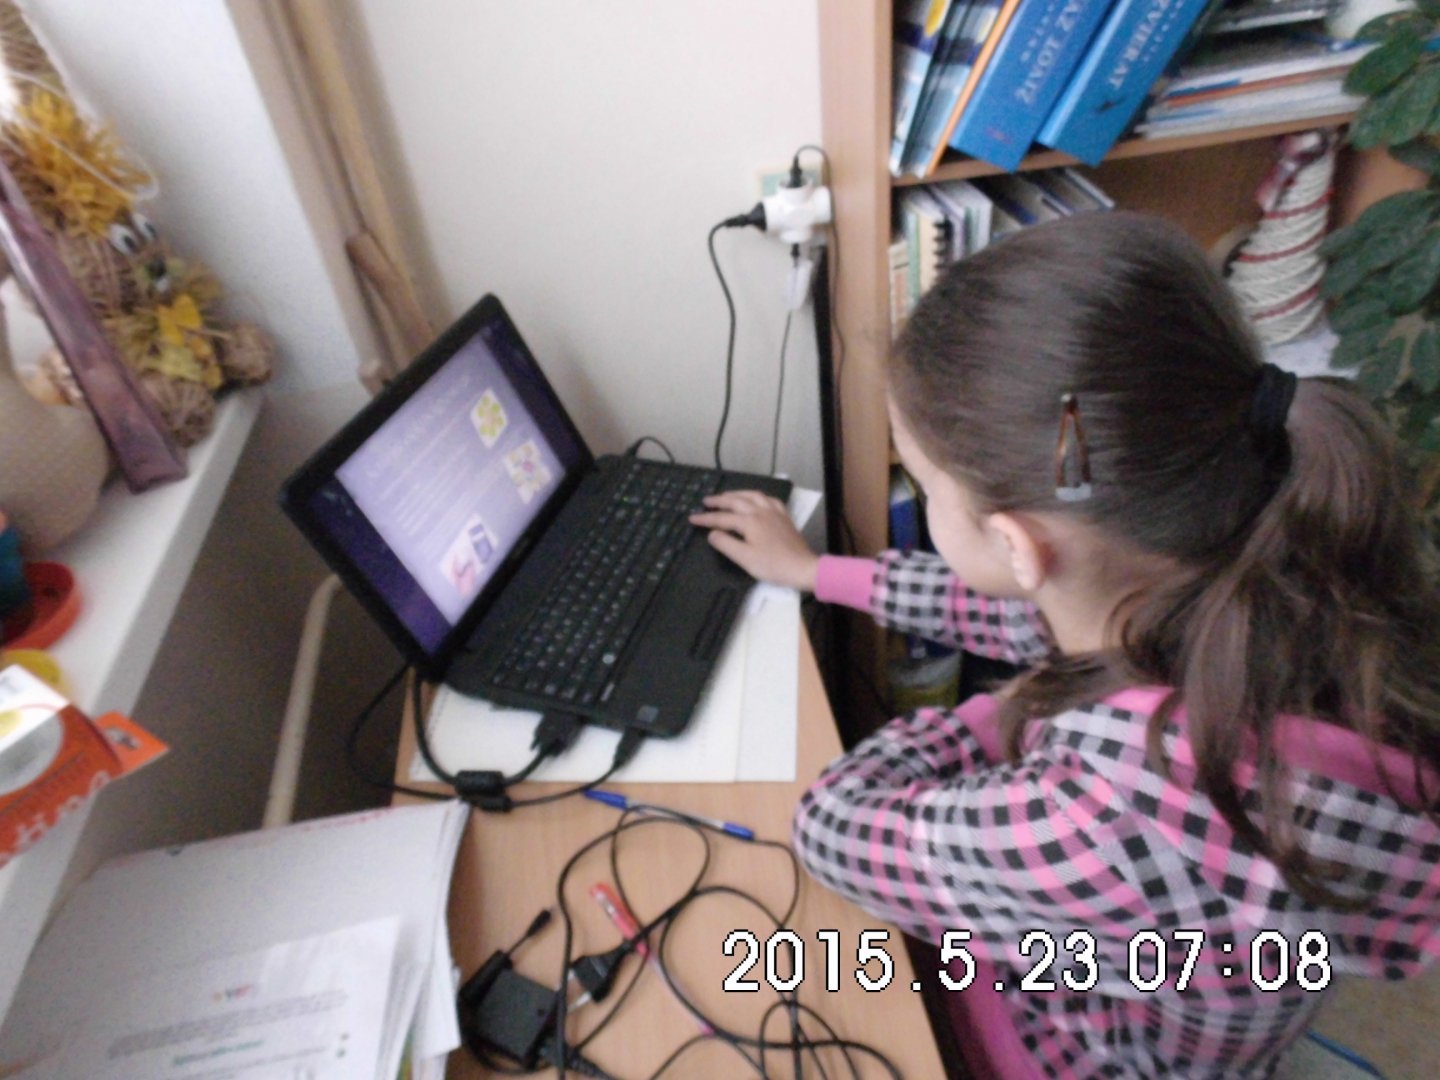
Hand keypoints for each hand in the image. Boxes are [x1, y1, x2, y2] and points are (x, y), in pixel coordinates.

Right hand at [689, 491, 819, 590]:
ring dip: (737, 494)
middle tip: (706, 501)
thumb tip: (712, 533)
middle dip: (719, 500)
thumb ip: (726, 544)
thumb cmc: (772, 565)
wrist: (801, 567)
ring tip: (727, 496)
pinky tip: (755, 499)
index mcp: (749, 521)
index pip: (722, 518)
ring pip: (753, 495)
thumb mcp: (744, 558)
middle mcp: (761, 511)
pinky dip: (757, 497)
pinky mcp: (784, 516)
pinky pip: (768, 499)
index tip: (692, 518)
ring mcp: (774, 512)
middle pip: (736, 501)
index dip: (706, 518)